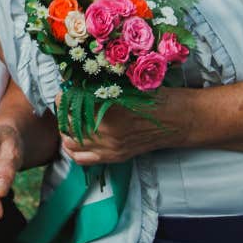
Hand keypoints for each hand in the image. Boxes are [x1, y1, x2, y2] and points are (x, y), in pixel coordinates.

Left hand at [60, 90, 192, 164]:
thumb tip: (77, 83)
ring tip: (68, 118)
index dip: (64, 98)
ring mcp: (111, 149)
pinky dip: (73, 149)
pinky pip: (83, 159)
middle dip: (63, 112)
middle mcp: (108, 133)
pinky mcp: (115, 157)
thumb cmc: (157, 97)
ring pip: (72, 144)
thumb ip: (102, 87)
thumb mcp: (128, 84)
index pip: (74, 107)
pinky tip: (74, 137)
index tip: (63, 91)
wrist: (180, 120)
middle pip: (70, 126)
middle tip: (64, 102)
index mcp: (111, 111)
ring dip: (66, 131)